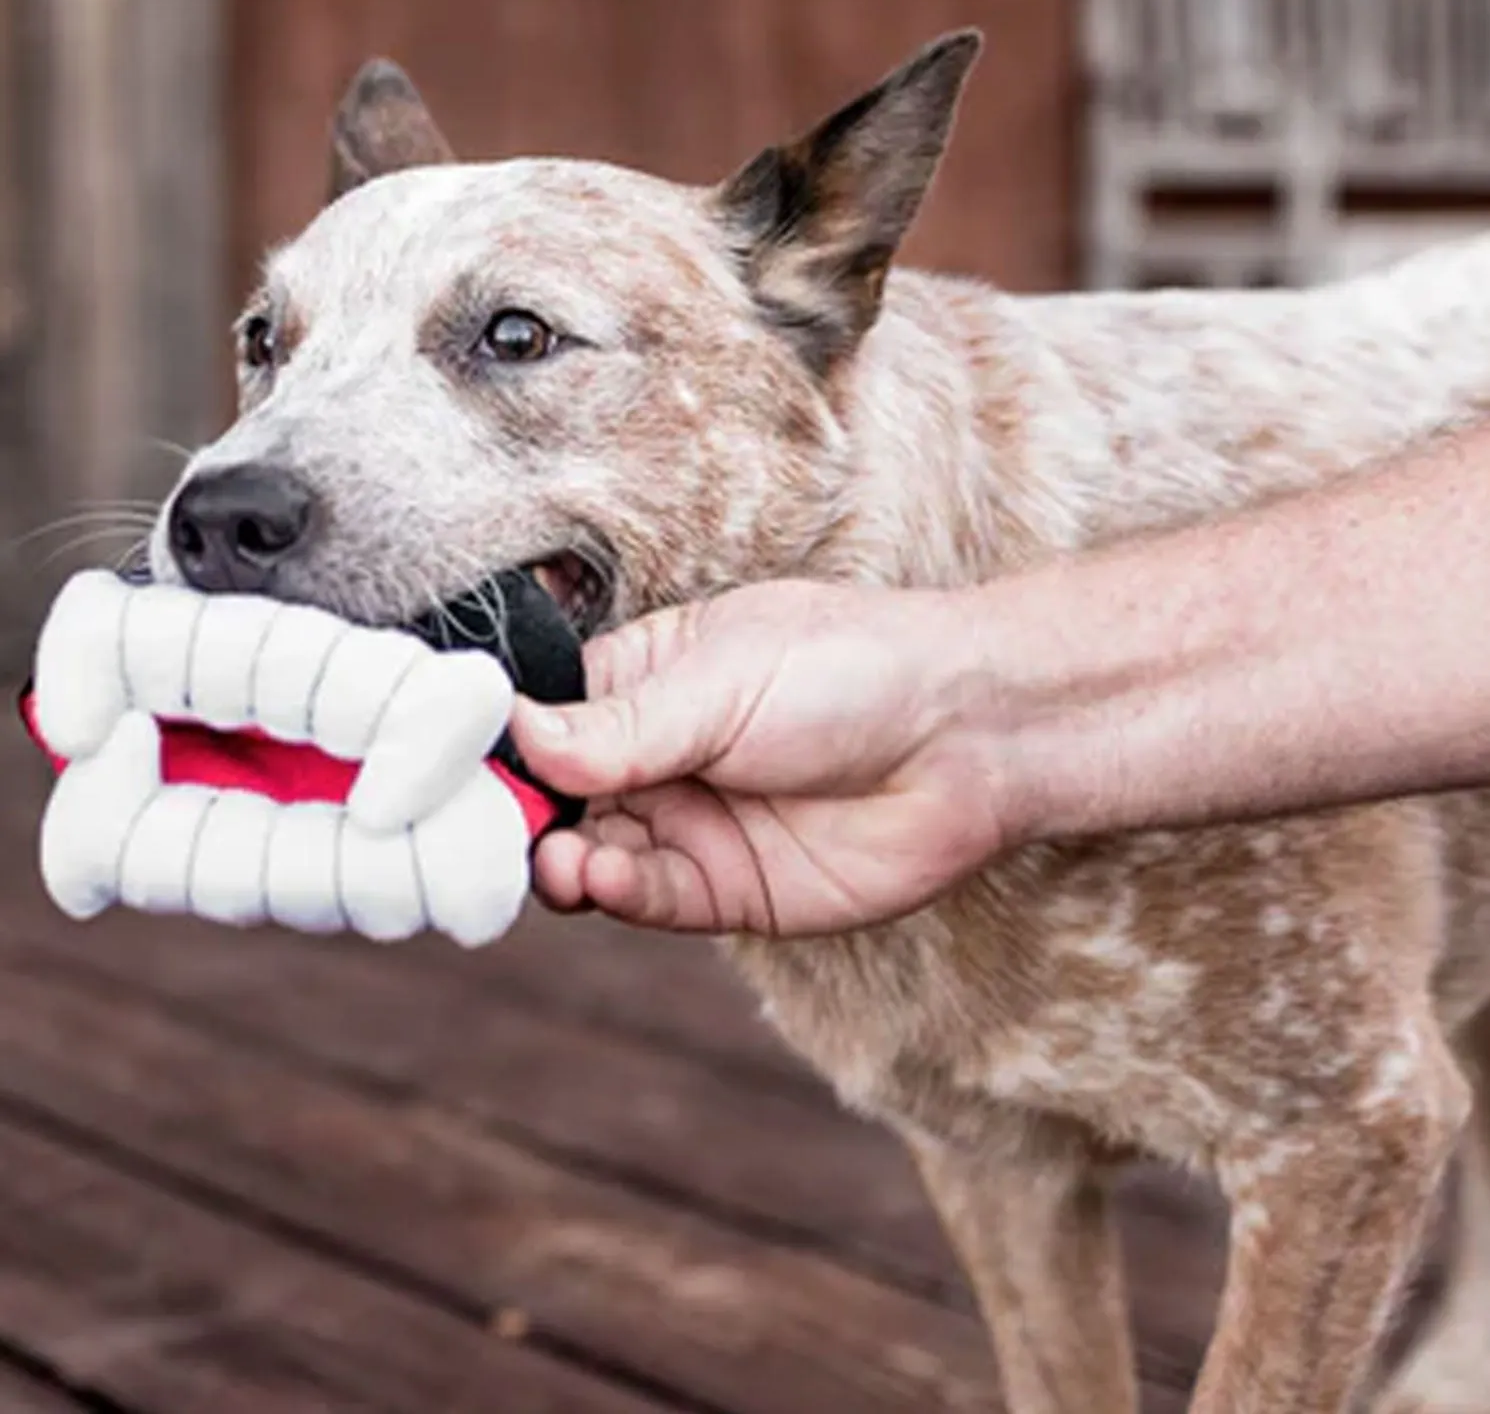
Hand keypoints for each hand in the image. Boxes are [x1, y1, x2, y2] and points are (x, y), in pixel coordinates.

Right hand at [513, 580, 1010, 936]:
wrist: (966, 736)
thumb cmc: (854, 670)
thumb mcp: (723, 679)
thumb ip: (620, 724)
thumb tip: (516, 738)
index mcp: (649, 679)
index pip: (544, 716)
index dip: (495, 743)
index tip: (441, 764)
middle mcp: (659, 755)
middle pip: (553, 798)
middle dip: (512, 815)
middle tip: (478, 827)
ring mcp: (690, 824)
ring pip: (590, 856)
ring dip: (559, 858)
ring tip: (557, 851)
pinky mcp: (727, 890)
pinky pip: (649, 899)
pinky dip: (613, 892)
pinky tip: (598, 875)